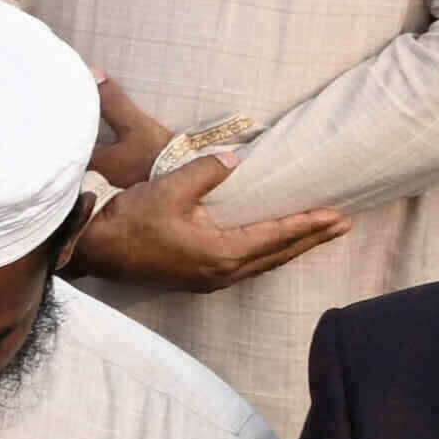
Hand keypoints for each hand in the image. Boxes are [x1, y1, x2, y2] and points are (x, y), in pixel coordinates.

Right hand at [73, 149, 352, 293]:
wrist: (96, 250)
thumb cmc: (130, 221)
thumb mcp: (167, 189)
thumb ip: (204, 173)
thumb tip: (235, 160)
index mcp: (223, 252)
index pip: (277, 236)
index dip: (308, 225)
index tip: (336, 215)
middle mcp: (225, 271)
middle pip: (279, 254)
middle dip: (312, 238)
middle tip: (342, 225)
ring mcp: (213, 278)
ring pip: (266, 263)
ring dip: (293, 247)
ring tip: (316, 235)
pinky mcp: (200, 277)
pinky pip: (250, 266)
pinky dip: (271, 253)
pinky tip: (272, 247)